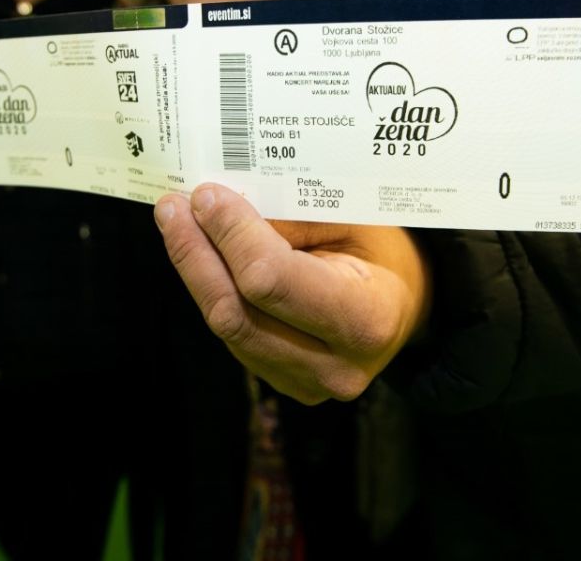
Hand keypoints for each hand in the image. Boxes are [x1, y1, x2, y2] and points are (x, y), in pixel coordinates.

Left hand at [155, 183, 429, 403]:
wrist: (407, 307)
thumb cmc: (384, 252)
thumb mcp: (355, 218)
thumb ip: (291, 217)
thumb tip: (218, 205)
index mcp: (367, 319)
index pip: (273, 281)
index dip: (231, 236)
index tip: (206, 195)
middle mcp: (336, 366)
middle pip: (238, 312)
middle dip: (196, 253)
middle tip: (173, 206)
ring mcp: (307, 384)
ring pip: (227, 328)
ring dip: (195, 270)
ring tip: (178, 222)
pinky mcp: (283, 384)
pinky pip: (233, 336)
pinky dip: (213, 290)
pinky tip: (202, 253)